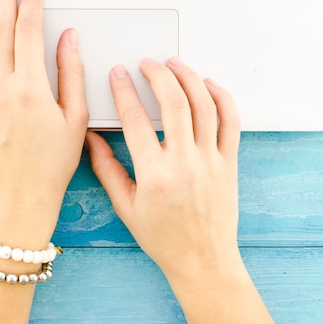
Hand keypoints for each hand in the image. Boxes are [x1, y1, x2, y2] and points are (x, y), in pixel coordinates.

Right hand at [86, 57, 240, 279]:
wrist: (202, 260)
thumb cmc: (164, 238)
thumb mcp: (125, 207)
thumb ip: (106, 169)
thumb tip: (91, 139)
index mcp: (155, 174)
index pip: (135, 119)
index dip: (123, 91)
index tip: (118, 75)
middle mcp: (184, 163)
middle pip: (173, 102)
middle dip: (157, 74)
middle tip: (146, 63)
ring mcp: (210, 161)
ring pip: (204, 105)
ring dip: (189, 78)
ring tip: (175, 64)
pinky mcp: (228, 163)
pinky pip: (231, 122)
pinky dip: (222, 98)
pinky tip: (210, 85)